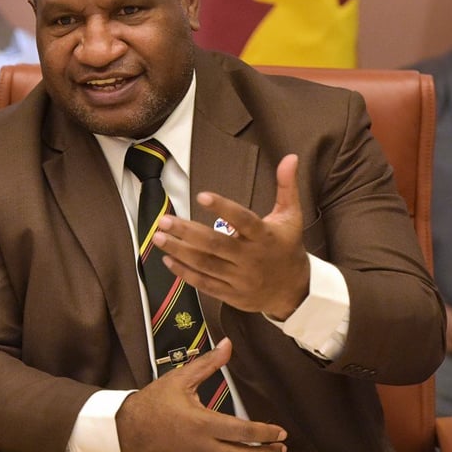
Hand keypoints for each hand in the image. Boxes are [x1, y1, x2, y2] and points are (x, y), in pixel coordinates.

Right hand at [116, 338, 286, 451]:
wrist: (127, 429)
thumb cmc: (152, 404)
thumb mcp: (180, 379)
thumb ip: (208, 363)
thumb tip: (227, 345)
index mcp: (203, 424)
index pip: (242, 432)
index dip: (265, 433)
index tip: (280, 432)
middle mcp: (203, 446)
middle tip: (282, 448)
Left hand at [154, 154, 309, 319]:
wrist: (293, 291)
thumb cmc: (288, 247)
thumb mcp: (292, 216)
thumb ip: (286, 186)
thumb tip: (291, 157)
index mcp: (264, 237)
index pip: (243, 220)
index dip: (223, 208)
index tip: (201, 195)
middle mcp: (251, 258)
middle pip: (215, 244)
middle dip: (187, 232)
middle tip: (164, 220)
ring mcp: (240, 279)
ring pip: (206, 265)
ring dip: (180, 251)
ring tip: (158, 237)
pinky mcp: (231, 294)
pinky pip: (205, 284)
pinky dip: (185, 273)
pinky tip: (168, 260)